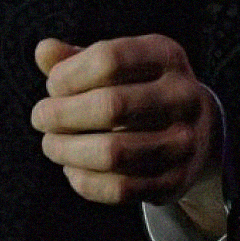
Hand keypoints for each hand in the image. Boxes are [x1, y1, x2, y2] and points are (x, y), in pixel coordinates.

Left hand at [31, 36, 220, 215]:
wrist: (199, 130)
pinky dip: (85, 181)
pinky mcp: (176, 181)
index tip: (52, 86)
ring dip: (68, 151)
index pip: (109, 60)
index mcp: (165, 56)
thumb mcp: (119, 64)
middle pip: (111, 107)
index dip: (69, 74)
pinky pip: (120, 188)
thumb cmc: (141, 88)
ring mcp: (184, 142)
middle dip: (62, 115)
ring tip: (51, 144)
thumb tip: (43, 51)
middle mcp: (182, 97)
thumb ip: (78, 58)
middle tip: (40, 118)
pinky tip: (72, 169)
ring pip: (113, 153)